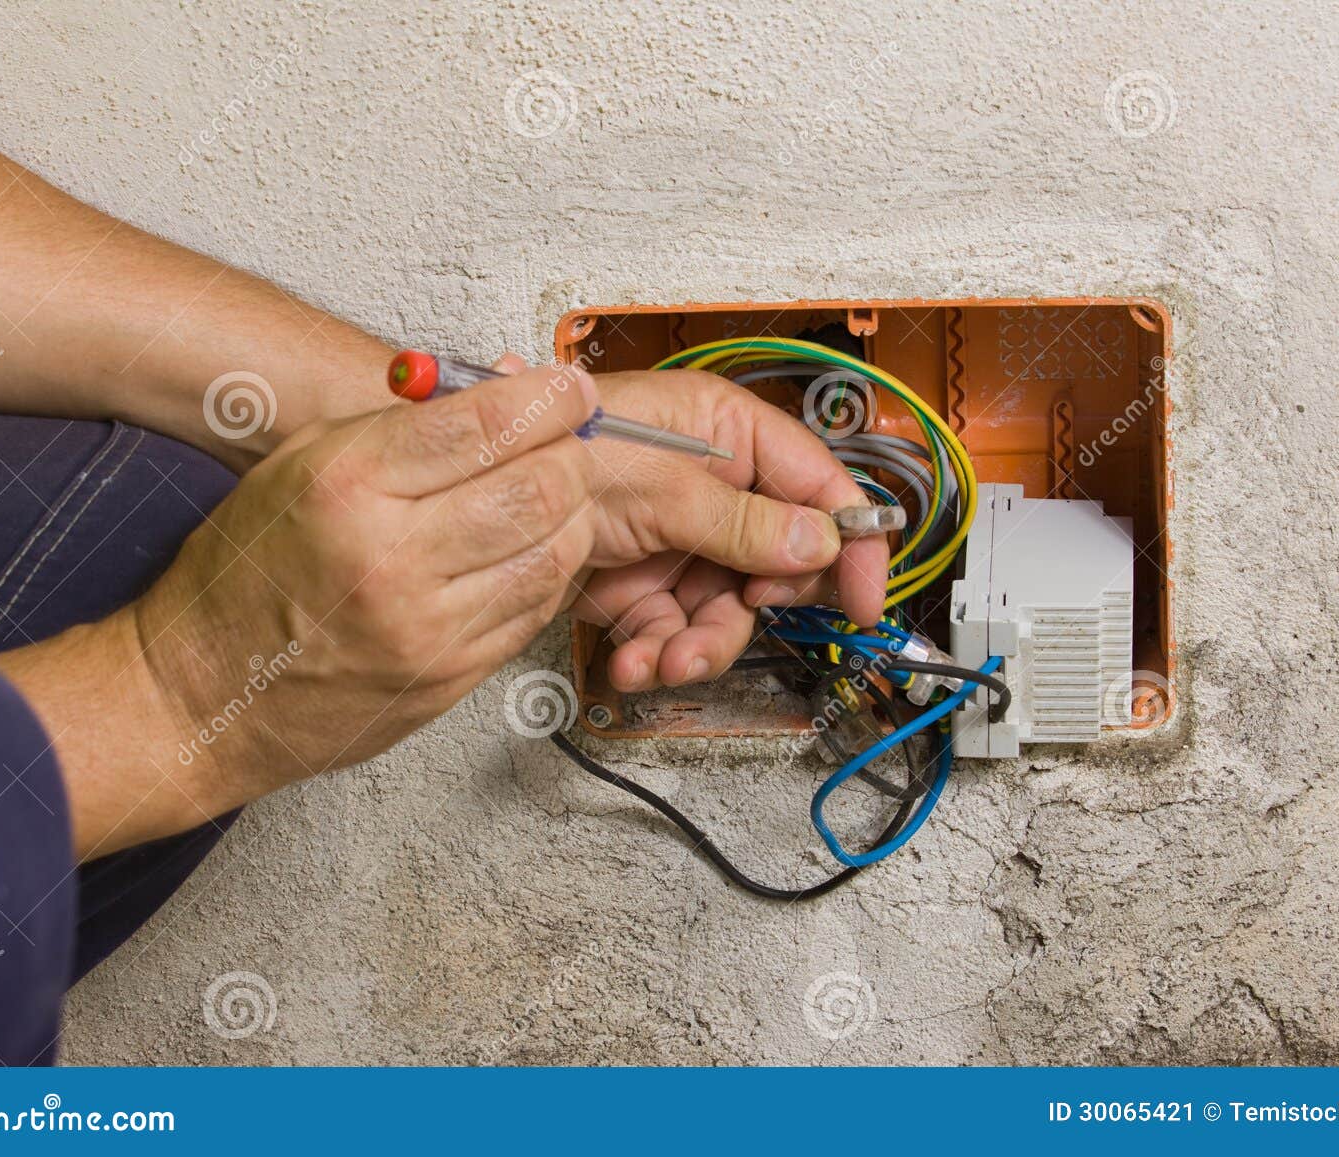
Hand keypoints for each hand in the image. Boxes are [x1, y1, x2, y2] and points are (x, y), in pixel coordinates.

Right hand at [130, 362, 604, 812]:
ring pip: (556, 552)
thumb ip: (403, 423)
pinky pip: (537, 609)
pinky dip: (549, 568)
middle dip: (569, 452)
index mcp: (347, 487)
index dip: (548, 398)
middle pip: (540, 488)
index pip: (486, 425)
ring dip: (573, 512)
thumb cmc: (243, 575)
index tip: (567, 388)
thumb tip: (502, 385)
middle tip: (563, 440)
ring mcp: (428, 628)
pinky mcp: (450, 676)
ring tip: (552, 491)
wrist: (202, 696)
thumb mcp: (301, 465)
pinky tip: (529, 547)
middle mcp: (391, 558)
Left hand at [563, 363, 888, 692]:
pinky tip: (635, 663)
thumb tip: (820, 544)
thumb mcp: (662, 487)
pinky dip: (660, 655)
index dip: (852, 539)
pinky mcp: (641, 582)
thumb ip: (744, 520)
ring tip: (666, 660)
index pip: (818, 483)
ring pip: (726, 610)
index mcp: (728, 434)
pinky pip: (677, 631)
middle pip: (776, 561)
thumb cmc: (553, 450)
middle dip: (754, 607)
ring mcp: (675, 538)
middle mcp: (709, 487)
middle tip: (738, 617)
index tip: (864, 595)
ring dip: (700, 646)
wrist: (474, 497)